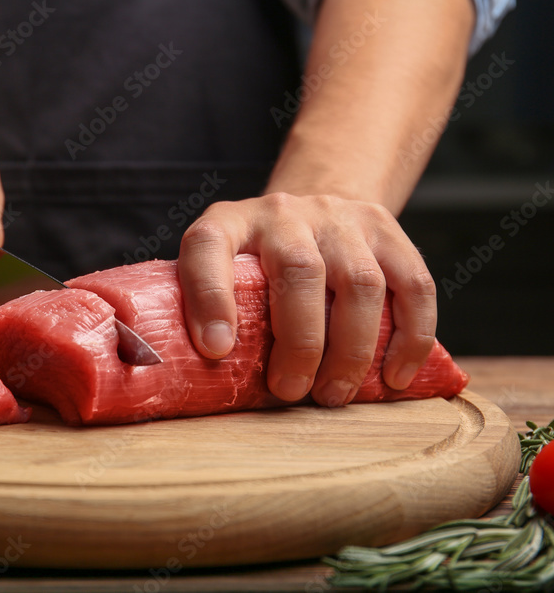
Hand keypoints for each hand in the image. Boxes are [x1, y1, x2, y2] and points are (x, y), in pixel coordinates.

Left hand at [178, 193, 436, 406]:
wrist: (309, 210)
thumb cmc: (253, 265)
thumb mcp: (216, 273)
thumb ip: (203, 312)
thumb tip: (192, 383)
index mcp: (227, 223)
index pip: (209, 247)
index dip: (210, 297)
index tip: (216, 350)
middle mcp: (282, 213)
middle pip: (300, 271)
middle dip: (299, 342)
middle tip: (291, 391)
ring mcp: (339, 218)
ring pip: (360, 282)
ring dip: (352, 350)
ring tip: (334, 394)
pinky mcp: (387, 231)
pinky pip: (413, 285)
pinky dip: (410, 338)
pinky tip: (394, 378)